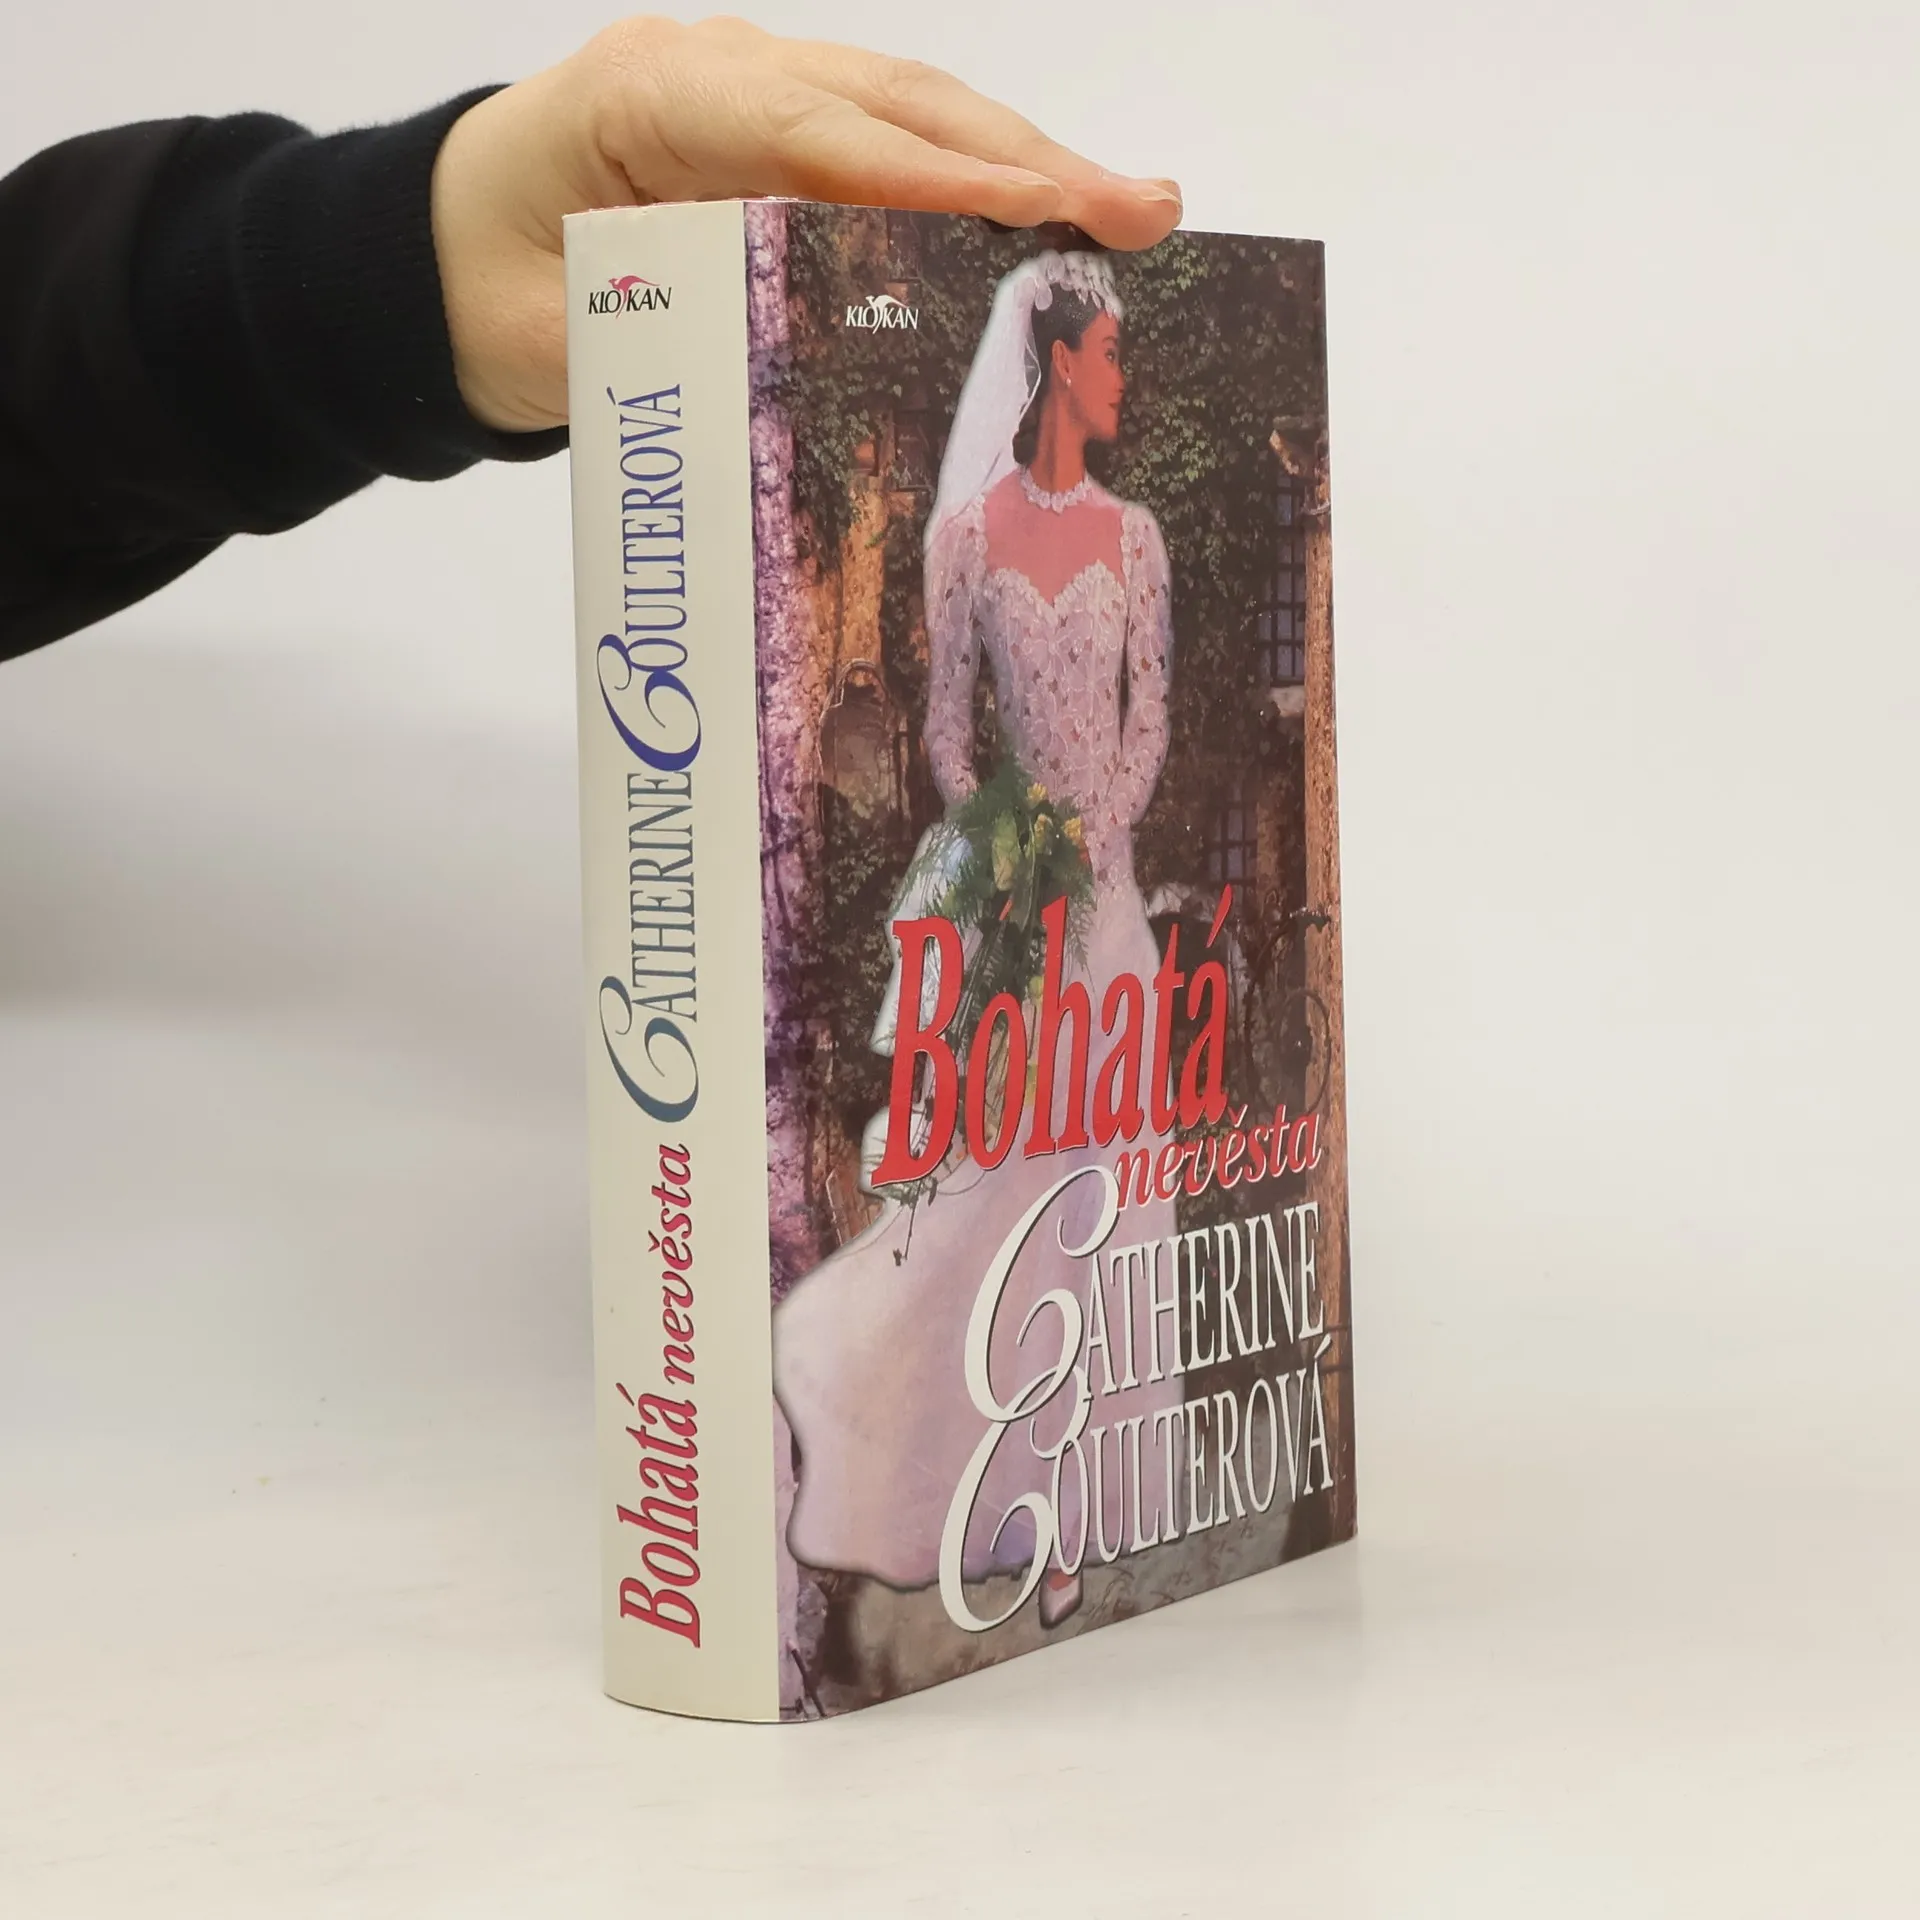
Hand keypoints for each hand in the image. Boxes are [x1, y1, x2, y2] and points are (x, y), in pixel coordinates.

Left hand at [430, 15, 1182, 432]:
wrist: (430, 256)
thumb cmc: (478, 294)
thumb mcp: (551, 339)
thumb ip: (667, 341)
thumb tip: (801, 370)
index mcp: (645, 99)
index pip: (808, 132)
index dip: (927, 177)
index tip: (1034, 216)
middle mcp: (714, 73)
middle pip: (892, 103)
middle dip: (1023, 160)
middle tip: (1143, 210)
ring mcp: (753, 93)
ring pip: (909, 113)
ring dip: (1022, 166)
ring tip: (1130, 212)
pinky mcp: (778, 135)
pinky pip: (890, 147)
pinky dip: (973, 184)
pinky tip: (1047, 221)